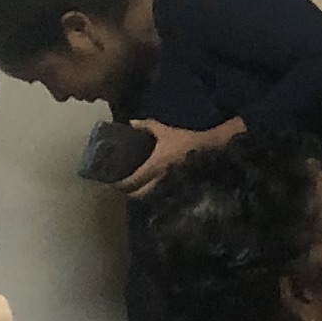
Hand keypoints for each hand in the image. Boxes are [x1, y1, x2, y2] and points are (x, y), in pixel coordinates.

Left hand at [120, 118, 240, 197]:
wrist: (209, 148)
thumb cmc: (185, 139)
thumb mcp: (164, 130)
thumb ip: (146, 126)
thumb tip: (131, 123)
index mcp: (153, 166)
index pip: (132, 181)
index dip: (120, 184)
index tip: (112, 181)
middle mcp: (159, 179)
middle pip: (138, 194)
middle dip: (128, 193)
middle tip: (121, 186)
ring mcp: (169, 185)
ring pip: (149, 197)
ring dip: (139, 195)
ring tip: (134, 188)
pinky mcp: (177, 187)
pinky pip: (160, 195)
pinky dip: (151, 194)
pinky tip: (150, 188)